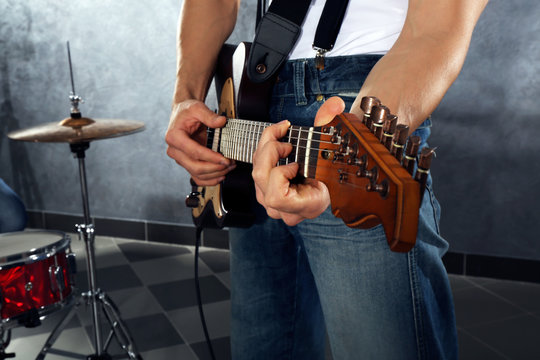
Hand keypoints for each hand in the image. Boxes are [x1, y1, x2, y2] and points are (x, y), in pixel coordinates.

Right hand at [166, 100, 234, 185]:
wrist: (182, 114)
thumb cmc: (187, 111)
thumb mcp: (198, 108)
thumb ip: (209, 116)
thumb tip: (221, 122)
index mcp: (174, 137)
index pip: (194, 152)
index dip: (211, 157)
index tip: (225, 159)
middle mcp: (174, 150)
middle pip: (195, 167)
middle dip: (215, 168)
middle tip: (230, 163)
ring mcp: (179, 158)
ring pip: (197, 174)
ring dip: (215, 174)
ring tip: (229, 167)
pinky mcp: (186, 163)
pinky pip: (196, 177)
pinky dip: (208, 180)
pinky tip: (220, 176)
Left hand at [252, 97, 345, 225]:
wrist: (330, 187)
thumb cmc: (333, 173)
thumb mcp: (335, 150)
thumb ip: (331, 124)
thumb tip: (335, 104)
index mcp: (306, 206)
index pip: (277, 197)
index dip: (281, 175)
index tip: (296, 165)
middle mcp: (284, 209)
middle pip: (260, 178)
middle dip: (270, 151)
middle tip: (288, 143)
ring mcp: (271, 204)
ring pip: (255, 173)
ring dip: (267, 149)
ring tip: (284, 141)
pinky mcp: (264, 193)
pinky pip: (256, 170)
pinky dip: (264, 152)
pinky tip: (279, 145)